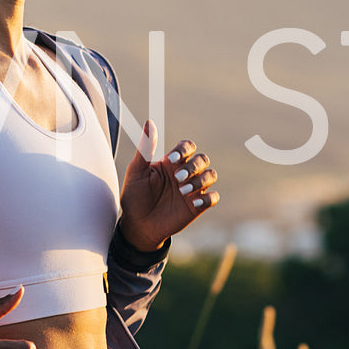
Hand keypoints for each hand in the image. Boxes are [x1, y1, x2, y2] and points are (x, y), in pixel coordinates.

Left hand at [117, 119, 219, 251]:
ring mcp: (192, 189)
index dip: (185, 150)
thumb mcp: (136, 172)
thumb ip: (145, 149)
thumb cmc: (135, 197)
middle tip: (177, 179)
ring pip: (211, 175)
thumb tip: (149, 122)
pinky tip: (193, 203)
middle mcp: (184, 173)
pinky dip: (207, 198)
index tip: (172, 160)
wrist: (137, 226)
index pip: (187, 146)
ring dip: (200, 181)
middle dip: (193, 167)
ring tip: (182, 192)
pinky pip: (213, 197)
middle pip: (202, 159)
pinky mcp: (197, 206)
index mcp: (171, 162)